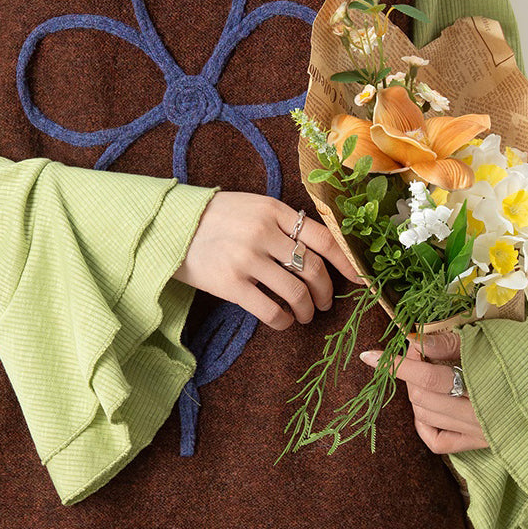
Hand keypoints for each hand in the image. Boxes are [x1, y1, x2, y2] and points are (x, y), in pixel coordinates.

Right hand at [173, 192, 362, 331]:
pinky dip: (283, 321)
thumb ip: (281, 222)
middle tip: (325, 303)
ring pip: (297, 293)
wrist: (168, 227)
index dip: (346, 262)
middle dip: (326, 293)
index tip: (359, 280)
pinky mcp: (230, 284)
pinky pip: (271, 310)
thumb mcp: (251, 207)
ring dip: (307, 310)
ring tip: (304, 315)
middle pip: (313, 268)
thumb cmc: (214, 219)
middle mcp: (263, 232)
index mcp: (273, 210)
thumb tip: (319, 250)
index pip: (323, 237)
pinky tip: (282, 321)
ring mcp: (247, 258)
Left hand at [359, 328, 489, 454]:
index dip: (397, 365)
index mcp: (485, 386)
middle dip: (409, 375)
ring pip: (425, 417)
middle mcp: (480, 415)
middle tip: (416, 356)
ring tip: (425, 375)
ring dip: (416, 394)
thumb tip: (415, 340)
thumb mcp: (491, 339)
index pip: (428, 378)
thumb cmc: (524, 353)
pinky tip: (428, 406)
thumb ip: (451, 343)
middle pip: (422, 398)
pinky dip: (424, 424)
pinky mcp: (480, 442)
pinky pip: (438, 441)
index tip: (372, 354)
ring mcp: (480, 432)